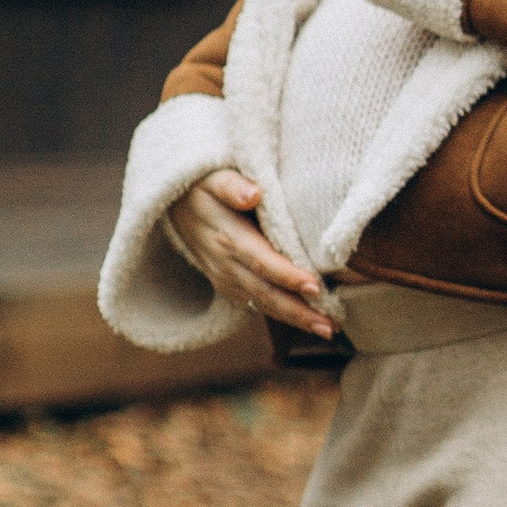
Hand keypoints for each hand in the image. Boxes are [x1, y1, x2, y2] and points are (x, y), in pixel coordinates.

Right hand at [168, 168, 335, 338]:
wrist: (175, 205)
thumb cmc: (204, 187)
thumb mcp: (214, 178)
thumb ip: (232, 186)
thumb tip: (253, 194)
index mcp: (228, 238)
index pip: (261, 261)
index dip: (287, 276)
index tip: (316, 287)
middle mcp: (226, 265)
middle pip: (265, 293)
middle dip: (299, 312)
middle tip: (330, 325)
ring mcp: (226, 278)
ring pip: (262, 303)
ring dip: (295, 319)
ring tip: (327, 329)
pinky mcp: (228, 285)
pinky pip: (255, 304)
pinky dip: (281, 315)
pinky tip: (306, 321)